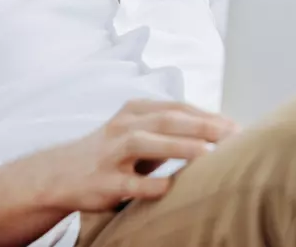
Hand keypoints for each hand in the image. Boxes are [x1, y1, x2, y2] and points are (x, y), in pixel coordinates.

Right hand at [39, 99, 237, 211]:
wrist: (60, 174)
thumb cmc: (112, 152)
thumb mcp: (138, 132)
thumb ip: (170, 129)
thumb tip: (219, 132)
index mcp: (134, 111)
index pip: (176, 108)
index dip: (207, 115)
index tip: (235, 126)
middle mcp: (122, 127)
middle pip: (165, 120)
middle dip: (201, 125)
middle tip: (232, 135)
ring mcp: (110, 154)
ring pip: (144, 144)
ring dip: (178, 146)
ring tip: (207, 153)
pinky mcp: (103, 182)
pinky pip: (127, 183)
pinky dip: (148, 184)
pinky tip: (168, 188)